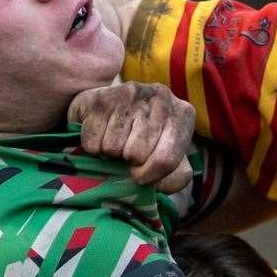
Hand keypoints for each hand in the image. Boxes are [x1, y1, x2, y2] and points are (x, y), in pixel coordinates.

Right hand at [69, 82, 195, 192]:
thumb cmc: (149, 141)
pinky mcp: (102, 96)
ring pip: (113, 147)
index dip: (149, 176)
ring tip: (117, 141)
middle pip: (137, 154)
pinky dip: (94, 147)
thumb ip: (176, 178)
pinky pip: (92, 141)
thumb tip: (157, 183)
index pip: (166, 160)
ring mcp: (130, 92)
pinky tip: (102, 134)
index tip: (141, 177)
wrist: (116, 109)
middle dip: (130, 161)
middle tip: (129, 152)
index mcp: (183, 115)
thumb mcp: (171, 160)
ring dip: (111, 153)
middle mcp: (161, 97)